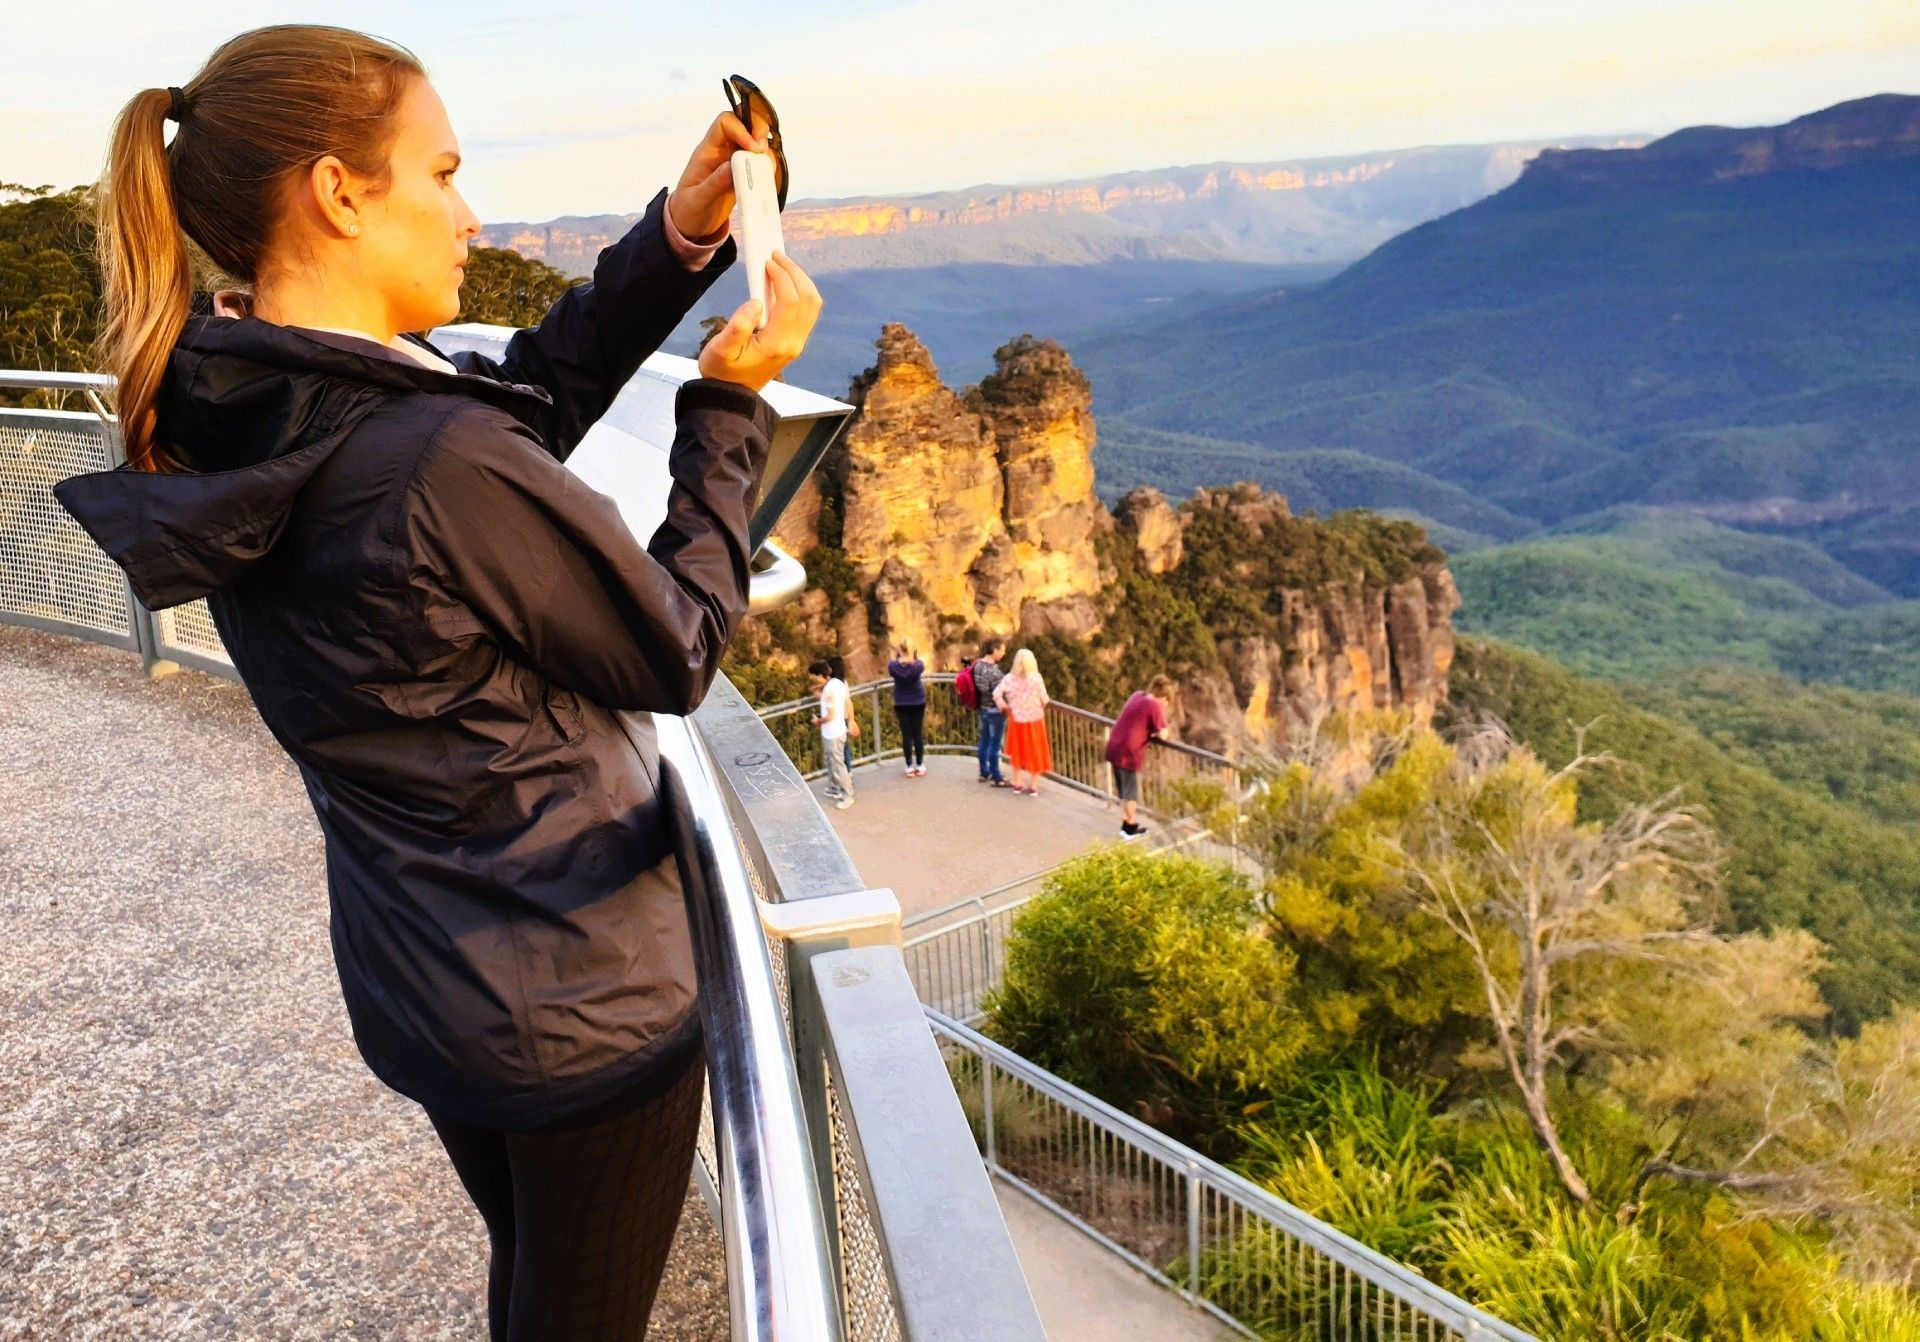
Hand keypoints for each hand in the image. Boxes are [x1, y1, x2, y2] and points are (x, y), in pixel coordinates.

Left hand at [669, 112, 764, 241]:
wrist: (690, 225)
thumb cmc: (687, 210)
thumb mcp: (697, 200)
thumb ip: (714, 183)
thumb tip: (732, 167)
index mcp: (707, 151)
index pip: (725, 123)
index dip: (741, 129)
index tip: (752, 149)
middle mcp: (722, 151)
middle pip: (744, 123)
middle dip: (758, 130)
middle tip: (763, 150)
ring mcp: (733, 162)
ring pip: (755, 141)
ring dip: (765, 149)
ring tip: (766, 167)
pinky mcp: (742, 175)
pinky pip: (758, 162)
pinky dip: (767, 165)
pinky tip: (766, 177)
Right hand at [698, 251, 822, 392]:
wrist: (730, 396)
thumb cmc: (721, 373)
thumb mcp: (721, 350)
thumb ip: (738, 326)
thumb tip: (756, 302)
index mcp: (777, 344)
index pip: (790, 301)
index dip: (782, 276)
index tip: (767, 261)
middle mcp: (793, 344)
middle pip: (808, 299)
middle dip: (794, 272)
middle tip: (776, 256)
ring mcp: (796, 344)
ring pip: (812, 305)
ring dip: (801, 281)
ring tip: (782, 265)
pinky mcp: (794, 343)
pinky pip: (807, 313)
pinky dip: (801, 292)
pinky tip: (785, 282)